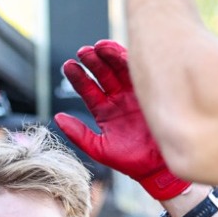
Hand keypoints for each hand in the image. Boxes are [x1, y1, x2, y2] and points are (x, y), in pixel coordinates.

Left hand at [54, 41, 188, 200]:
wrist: (160, 168)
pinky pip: (138, 73)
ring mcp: (134, 94)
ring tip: (98, 47)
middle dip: (92, 61)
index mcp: (105, 111)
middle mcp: (118, 99)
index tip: (69, 65)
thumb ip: (78, 134)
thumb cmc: (131, 162)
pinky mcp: (151, 93)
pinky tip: (118, 52)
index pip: (88, 89)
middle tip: (83, 52)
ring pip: (119, 69)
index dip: (78, 77)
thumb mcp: (99, 149)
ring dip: (108, 56)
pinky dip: (128, 61)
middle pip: (103, 74)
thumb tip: (58, 117)